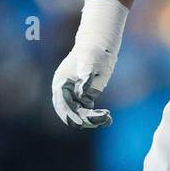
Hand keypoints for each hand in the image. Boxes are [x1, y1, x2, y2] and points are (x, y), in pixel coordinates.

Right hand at [51, 0, 127, 129]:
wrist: (100, 47)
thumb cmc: (93, 52)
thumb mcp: (89, 63)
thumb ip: (85, 77)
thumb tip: (81, 93)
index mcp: (61, 83)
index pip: (62, 104)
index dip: (69, 115)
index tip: (79, 123)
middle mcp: (66, 91)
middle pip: (71, 112)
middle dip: (83, 119)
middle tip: (98, 121)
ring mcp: (75, 95)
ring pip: (80, 114)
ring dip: (92, 119)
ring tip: (107, 118)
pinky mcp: (85, 96)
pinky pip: (88, 111)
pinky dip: (97, 116)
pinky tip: (108, 119)